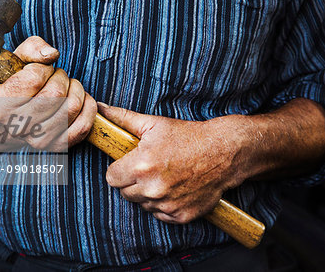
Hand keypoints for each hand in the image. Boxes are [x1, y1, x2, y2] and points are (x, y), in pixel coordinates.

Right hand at [0, 36, 96, 150]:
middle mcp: (17, 127)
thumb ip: (33, 48)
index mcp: (0, 105)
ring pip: (72, 107)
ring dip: (76, 90)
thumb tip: (51, 55)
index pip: (34, 78)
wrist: (19, 114)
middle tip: (55, 78)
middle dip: (61, 77)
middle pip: (56, 93)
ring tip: (66, 88)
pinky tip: (79, 100)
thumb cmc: (20, 83)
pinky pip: (84, 125)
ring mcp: (38, 140)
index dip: (43, 68)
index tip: (39, 71)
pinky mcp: (58, 146)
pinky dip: (88, 107)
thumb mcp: (18, 60)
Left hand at [98, 103, 249, 223]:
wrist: (224, 152)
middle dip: (131, 181)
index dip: (118, 169)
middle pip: (124, 192)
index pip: (111, 178)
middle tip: (148, 168)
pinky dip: (163, 205)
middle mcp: (152, 188)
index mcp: (141, 165)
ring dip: (147, 194)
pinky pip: (160, 214)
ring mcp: (167, 204)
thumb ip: (123, 118)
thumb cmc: (188, 136)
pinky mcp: (181, 216)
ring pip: (142, 204)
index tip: (129, 164)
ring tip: (163, 176)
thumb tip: (100, 108)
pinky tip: (174, 188)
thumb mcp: (154, 124)